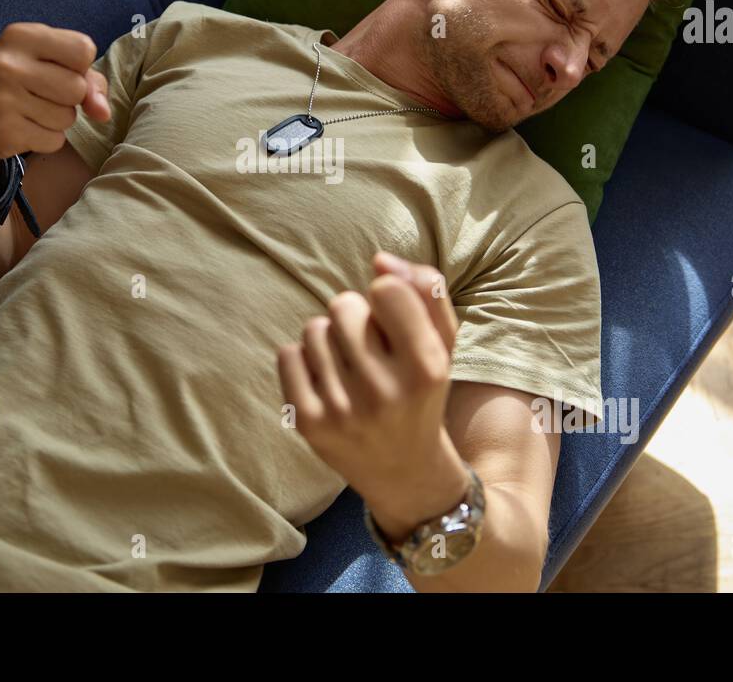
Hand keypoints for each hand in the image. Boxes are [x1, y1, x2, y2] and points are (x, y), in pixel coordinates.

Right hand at [0, 22, 110, 162]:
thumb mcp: (48, 62)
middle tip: (41, 93)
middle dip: (70, 97)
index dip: (79, 65)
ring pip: (68, 118)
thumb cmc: (17, 80)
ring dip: (58, 120)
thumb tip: (103, 113)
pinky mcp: (3, 132)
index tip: (56, 67)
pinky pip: (54, 141)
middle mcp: (7, 64)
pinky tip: (23, 126)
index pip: (83, 50)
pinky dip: (46, 138)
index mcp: (20, 35)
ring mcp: (2, 99)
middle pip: (77, 88)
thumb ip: (89, 80)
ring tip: (29, 109)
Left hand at [277, 252, 468, 537]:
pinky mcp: (308, 423)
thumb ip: (426, 291)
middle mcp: (384, 392)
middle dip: (355, 316)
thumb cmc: (422, 392)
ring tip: (350, 366)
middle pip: (343, 305)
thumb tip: (380, 260)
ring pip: (314, 328)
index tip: (392, 318)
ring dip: (330, 338)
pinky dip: (303, 359)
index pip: (386, 291)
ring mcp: (342, 410)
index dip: (386, 295)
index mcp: (426, 369)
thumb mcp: (444, 344)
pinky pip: (288, 354)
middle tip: (370, 347)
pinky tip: (327, 381)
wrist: (404, 471)